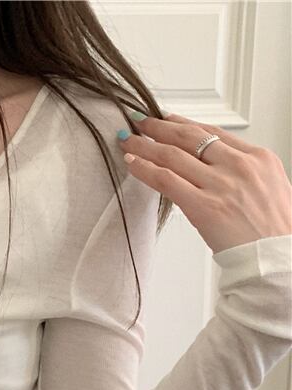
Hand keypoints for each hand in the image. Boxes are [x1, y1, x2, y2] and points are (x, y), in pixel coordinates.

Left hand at [116, 110, 291, 254]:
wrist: (276, 256)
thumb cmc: (274, 229)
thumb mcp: (268, 186)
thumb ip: (242, 172)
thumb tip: (215, 167)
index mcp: (257, 157)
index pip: (213, 132)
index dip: (184, 123)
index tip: (167, 119)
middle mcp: (238, 166)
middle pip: (189, 137)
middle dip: (159, 127)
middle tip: (140, 121)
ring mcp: (220, 185)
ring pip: (172, 156)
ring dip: (145, 146)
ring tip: (128, 140)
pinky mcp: (203, 206)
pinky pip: (166, 181)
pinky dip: (145, 169)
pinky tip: (131, 164)